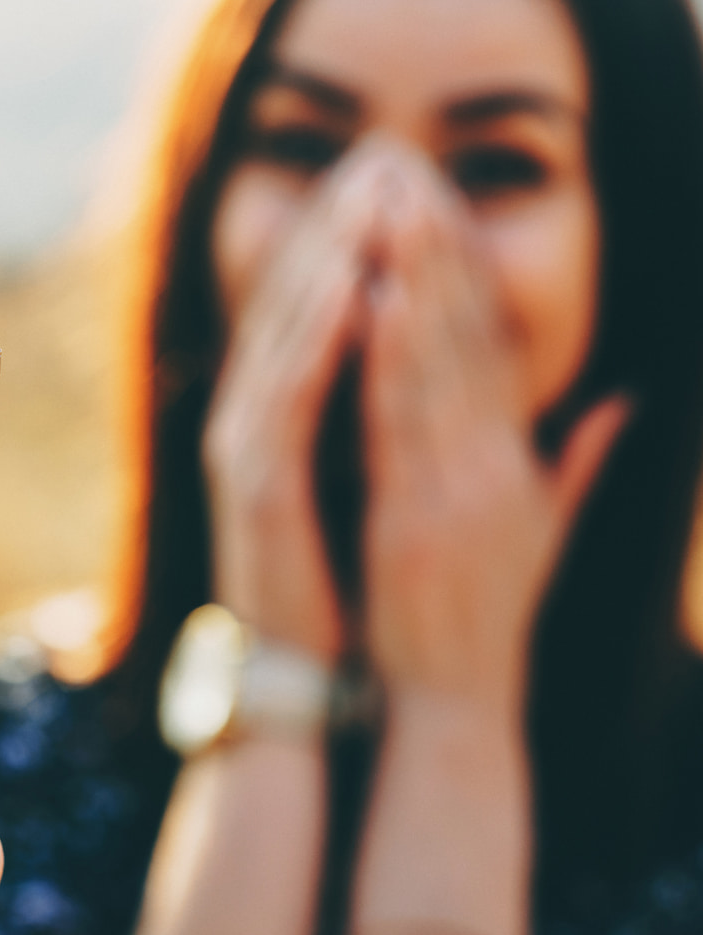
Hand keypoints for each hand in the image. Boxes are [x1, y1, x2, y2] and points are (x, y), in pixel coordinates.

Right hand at [203, 143, 394, 659]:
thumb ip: (396, 417)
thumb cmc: (349, 580)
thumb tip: (439, 363)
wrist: (307, 670)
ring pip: (284, 331)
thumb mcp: (377, 481)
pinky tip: (352, 280)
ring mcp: (245, 448)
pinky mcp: (252, 483)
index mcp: (284, 417)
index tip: (398, 180)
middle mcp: (252, 419)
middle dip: (336, 224)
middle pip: (291, 300)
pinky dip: (316, 335)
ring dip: (326, 255)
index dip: (352, 238)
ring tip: (370, 190)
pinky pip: (285, 392)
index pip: (316, 308)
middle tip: (380, 154)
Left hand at [362, 160, 625, 721]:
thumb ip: (576, 465)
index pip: (493, 348)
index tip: (442, 208)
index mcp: (514, 463)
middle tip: (413, 173)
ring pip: (438, 364)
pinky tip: (373, 298)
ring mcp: (455, 489)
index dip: (468, 272)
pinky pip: (399, 422)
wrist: (454, 702)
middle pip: (470, 337)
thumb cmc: (483, 620)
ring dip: (416, 279)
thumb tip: (620, 402)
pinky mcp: (416, 516)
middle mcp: (492, 464)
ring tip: (394, 206)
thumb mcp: (539, 536)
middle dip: (441, 250)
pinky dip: (390, 357)